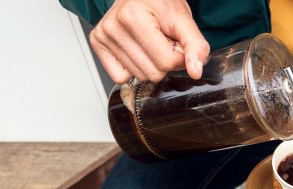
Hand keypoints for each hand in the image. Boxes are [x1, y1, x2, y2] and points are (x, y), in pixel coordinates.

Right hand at [90, 0, 209, 82]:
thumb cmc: (160, 3)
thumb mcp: (183, 20)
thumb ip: (195, 46)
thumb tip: (196, 72)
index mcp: (134, 17)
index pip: (166, 62)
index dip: (178, 57)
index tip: (175, 43)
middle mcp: (113, 27)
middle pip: (152, 74)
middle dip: (164, 62)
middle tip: (162, 42)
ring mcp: (102, 36)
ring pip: (139, 77)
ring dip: (150, 64)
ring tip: (149, 43)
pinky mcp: (97, 44)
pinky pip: (120, 78)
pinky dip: (132, 68)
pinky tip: (136, 50)